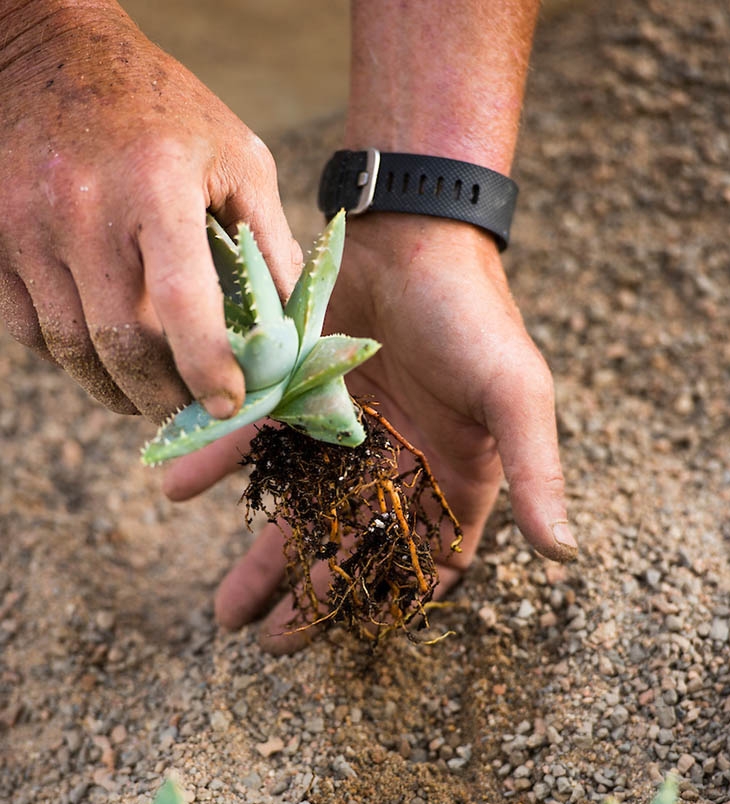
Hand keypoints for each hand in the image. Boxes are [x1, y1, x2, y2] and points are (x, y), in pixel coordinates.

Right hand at [0, 0, 300, 421]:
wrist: (48, 53)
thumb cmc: (160, 109)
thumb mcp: (235, 156)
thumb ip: (269, 241)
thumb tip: (293, 328)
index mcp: (155, 184)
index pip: (181, 303)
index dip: (206, 368)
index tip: (228, 405)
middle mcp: (83, 208)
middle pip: (122, 346)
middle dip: (162, 398)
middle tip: (190, 413)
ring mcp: (26, 226)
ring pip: (71, 351)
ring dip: (116, 389)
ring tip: (149, 395)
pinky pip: (31, 332)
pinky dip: (71, 358)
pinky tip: (101, 354)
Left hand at [163, 214, 576, 649]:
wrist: (410, 228)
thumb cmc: (474, 314)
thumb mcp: (514, 393)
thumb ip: (536, 472)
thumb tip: (566, 554)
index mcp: (452, 477)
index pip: (420, 560)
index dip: (388, 603)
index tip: (350, 638)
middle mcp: (396, 465)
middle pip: (350, 549)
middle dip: (309, 598)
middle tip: (268, 642)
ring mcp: (343, 436)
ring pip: (298, 513)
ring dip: (261, 561)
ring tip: (226, 611)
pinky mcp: (299, 399)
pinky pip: (258, 444)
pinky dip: (220, 465)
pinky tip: (181, 489)